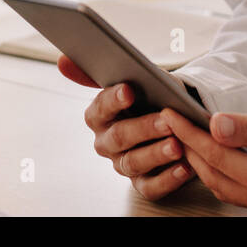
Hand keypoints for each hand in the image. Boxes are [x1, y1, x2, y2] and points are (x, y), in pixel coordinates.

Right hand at [57, 55, 193, 199]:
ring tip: (177, 146)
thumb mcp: (133, 79)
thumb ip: (99, 72)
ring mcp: (123, 164)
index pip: (100, 109)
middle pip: (119, 137)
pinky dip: (168, 179)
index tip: (129, 90)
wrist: (171, 120)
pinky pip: (150, 187)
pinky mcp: (142, 183)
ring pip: (133, 162)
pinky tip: (184, 167)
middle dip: (143, 128)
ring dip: (156, 154)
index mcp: (99, 116)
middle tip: (166, 121)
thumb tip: (62, 60)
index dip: (113, 100)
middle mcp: (106, 142)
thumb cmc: (149, 98)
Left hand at [160, 108, 246, 215]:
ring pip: (223, 186)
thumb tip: (216, 124)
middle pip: (214, 175)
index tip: (171, 113)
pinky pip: (238, 190)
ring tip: (185, 134)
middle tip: (170, 122)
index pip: (217, 156)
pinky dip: (220, 171)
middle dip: (188, 148)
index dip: (190, 133)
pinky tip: (214, 153)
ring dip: (201, 161)